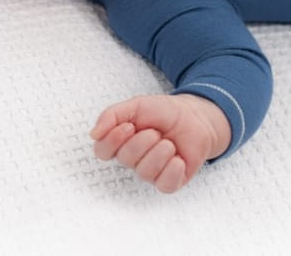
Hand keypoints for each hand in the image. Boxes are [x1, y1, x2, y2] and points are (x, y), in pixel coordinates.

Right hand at [91, 94, 230, 193]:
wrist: (196, 117)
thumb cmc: (165, 113)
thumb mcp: (137, 105)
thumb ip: (112, 115)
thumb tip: (94, 134)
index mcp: (121, 142)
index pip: (102, 151)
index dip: (113, 140)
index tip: (129, 127)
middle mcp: (133, 160)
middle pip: (125, 159)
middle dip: (143, 141)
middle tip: (156, 131)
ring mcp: (151, 172)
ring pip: (145, 172)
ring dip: (160, 152)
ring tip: (170, 142)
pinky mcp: (169, 181)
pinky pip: (164, 184)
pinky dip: (172, 170)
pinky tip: (178, 159)